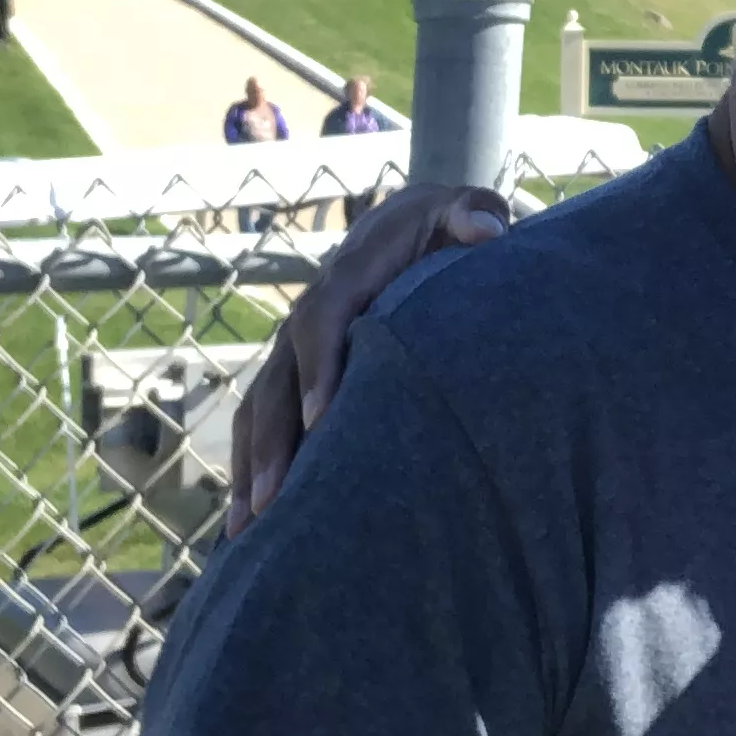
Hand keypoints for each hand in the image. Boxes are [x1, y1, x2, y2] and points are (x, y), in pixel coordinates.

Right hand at [226, 183, 510, 536]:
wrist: (412, 220)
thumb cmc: (448, 223)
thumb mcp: (464, 209)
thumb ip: (475, 214)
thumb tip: (487, 229)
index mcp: (349, 272)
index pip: (322, 320)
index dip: (316, 368)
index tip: (320, 420)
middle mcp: (311, 310)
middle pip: (278, 376)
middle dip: (273, 438)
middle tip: (274, 499)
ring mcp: (298, 343)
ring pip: (260, 404)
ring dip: (250, 463)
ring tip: (248, 527)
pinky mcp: (297, 368)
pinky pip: (262, 416)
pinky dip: (252, 462)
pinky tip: (249, 520)